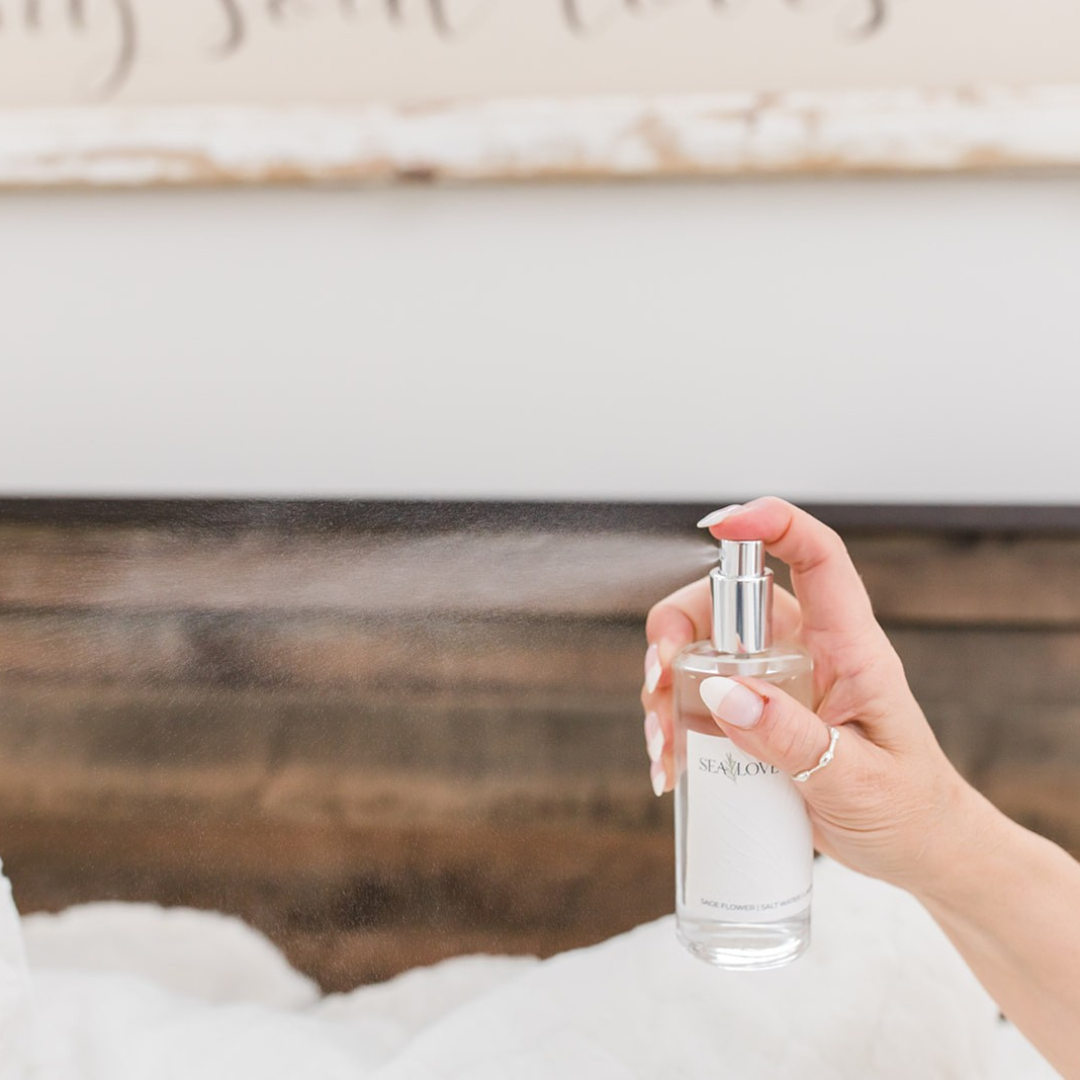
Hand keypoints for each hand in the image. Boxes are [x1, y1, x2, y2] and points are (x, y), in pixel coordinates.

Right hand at [641, 497, 982, 894]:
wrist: (915, 850)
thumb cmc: (907, 808)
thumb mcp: (856, 779)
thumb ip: (793, 738)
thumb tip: (724, 692)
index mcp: (849, 648)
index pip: (817, 558)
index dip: (773, 524)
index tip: (720, 526)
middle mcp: (806, 653)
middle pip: (729, 601)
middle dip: (679, 626)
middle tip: (660, 677)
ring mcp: (775, 683)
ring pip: (701, 648)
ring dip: (665, 683)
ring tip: (662, 741)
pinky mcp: (753, 715)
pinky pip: (697, 698)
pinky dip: (671, 722)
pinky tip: (668, 764)